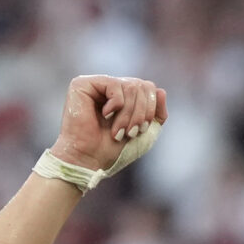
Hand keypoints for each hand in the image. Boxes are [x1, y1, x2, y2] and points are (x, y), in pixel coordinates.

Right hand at [48, 76, 165, 172]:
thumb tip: (161, 90)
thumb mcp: (146, 131)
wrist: (88, 159)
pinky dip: (116, 105)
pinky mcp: (82, 84)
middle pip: (141, 85)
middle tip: (131, 132)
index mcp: (123, 96)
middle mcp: (110, 87)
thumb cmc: (114, 148)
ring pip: (131, 86)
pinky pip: (114, 85)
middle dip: (141, 112)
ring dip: (129, 114)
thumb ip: (157, 111)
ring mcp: (96, 84)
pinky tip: (105, 115)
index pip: (149, 87)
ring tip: (118, 131)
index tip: (142, 130)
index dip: (151, 108)